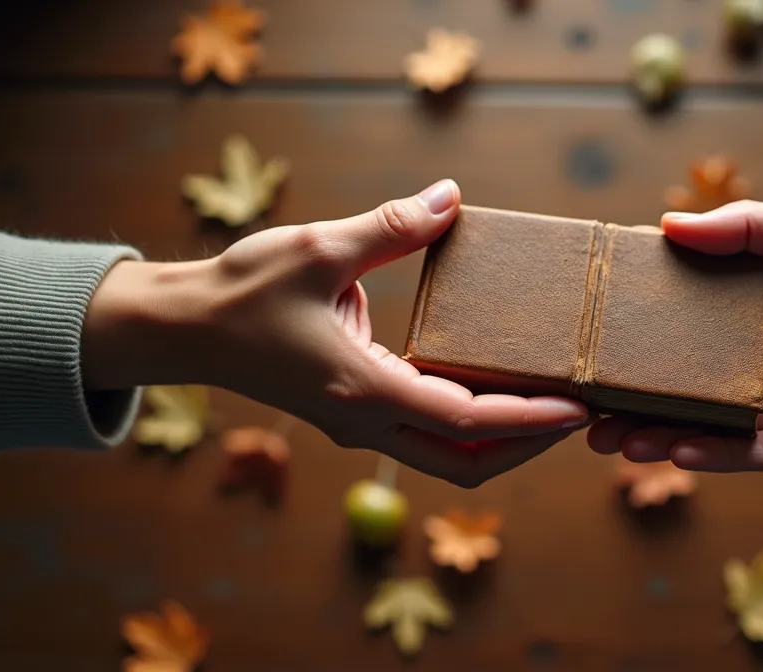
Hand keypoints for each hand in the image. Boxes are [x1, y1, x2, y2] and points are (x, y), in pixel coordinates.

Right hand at [84, 180, 590, 486]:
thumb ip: (391, 226)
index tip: (579, 406)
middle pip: (467, 464)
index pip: (469, 421)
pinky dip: (470, 426)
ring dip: (501, 442)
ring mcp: (358, 424)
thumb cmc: (243, 290)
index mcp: (364, 389)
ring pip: (447, 458)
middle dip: (529, 446)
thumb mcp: (319, 247)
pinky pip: (426, 435)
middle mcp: (366, 420)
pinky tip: (495, 388)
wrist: (183, 328)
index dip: (531, 418)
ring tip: (549, 405)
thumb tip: (450, 197)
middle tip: (578, 414)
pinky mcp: (353, 413)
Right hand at [588, 200, 762, 470]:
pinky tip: (673, 452)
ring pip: (703, 424)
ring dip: (655, 432)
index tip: (589, 333)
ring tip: (606, 437)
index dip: (637, 330)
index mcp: (759, 307)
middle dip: (629, 394)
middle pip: (681, 380)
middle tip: (579, 401)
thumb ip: (745, 229)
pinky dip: (711, 456)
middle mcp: (760, 358)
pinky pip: (749, 455)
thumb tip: (668, 224)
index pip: (682, 321)